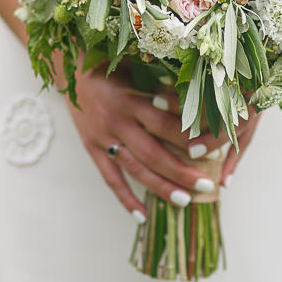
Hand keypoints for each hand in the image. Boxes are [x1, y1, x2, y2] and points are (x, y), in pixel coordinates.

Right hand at [63, 64, 259, 219]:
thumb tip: (199, 101)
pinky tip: (142, 216)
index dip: (187, 139)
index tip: (210, 151)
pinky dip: (125, 198)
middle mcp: (117, 122)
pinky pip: (110, 178)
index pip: (164, 124)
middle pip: (153, 153)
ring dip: (160, 187)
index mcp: (132, 99)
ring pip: (135, 170)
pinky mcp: (92, 148)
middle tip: (206, 186)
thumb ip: (163, 87)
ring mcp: (103, 138)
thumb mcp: (139, 69)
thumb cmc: (114, 65)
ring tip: (184, 201)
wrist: (71, 68)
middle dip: (181, 172)